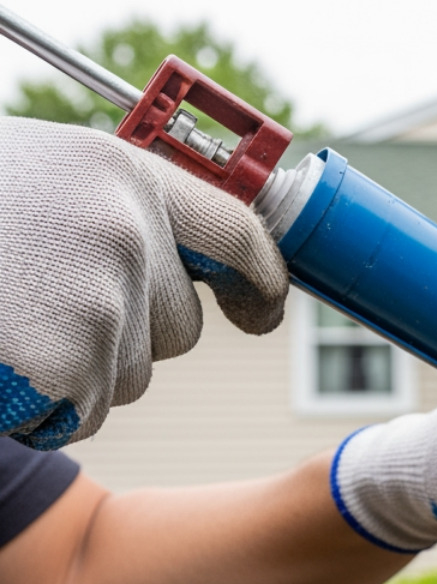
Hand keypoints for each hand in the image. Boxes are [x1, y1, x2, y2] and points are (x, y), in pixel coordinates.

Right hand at [0, 117, 287, 447]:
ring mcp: (100, 302)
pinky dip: (41, 406)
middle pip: (181, 328)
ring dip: (77, 370)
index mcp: (123, 171)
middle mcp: (127, 232)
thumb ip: (115, 209)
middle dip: (128, 334)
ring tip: (2, 321)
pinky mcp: (66, 366)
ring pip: (131, 376)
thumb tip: (206, 264)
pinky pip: (83, 412)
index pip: (238, 234)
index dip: (260, 281)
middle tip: (36, 302)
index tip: (263, 311)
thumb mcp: (37, 177)